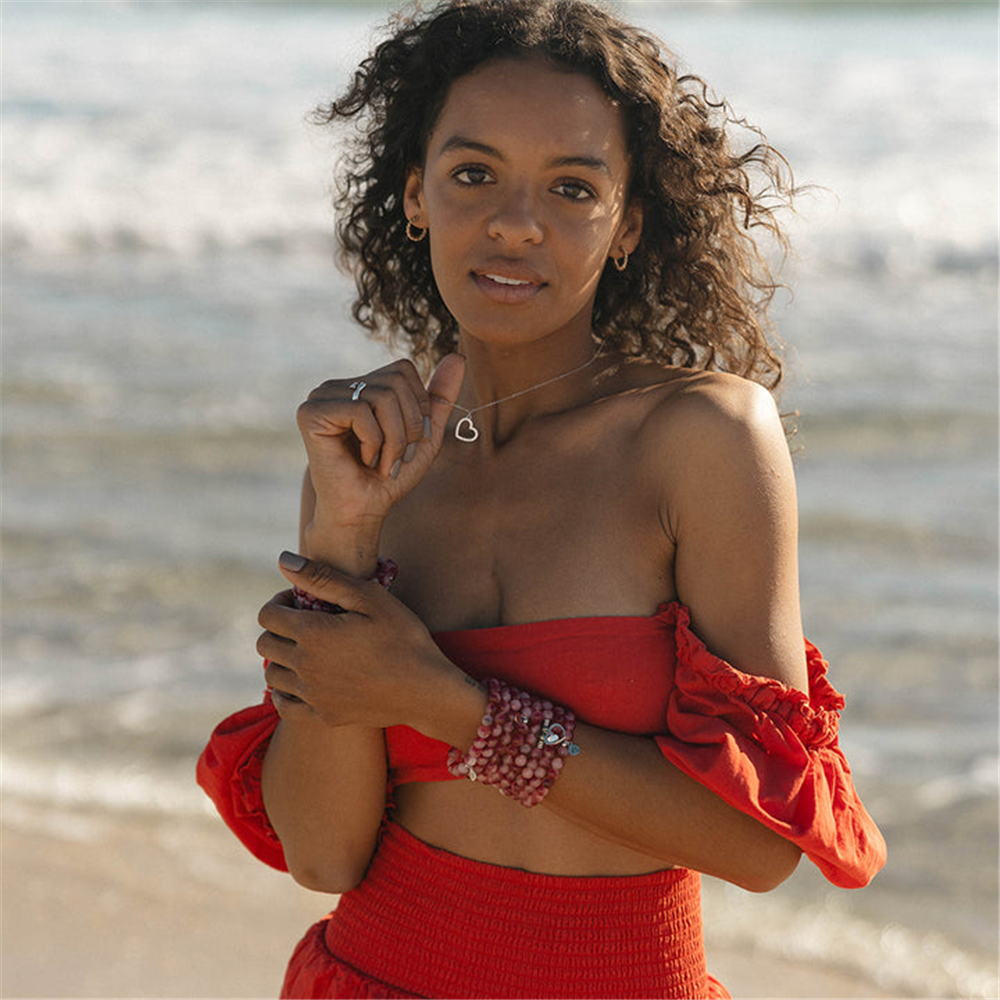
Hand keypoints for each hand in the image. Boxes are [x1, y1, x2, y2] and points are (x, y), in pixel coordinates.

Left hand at [257, 553, 455, 729]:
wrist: (426, 690)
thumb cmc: (404, 638)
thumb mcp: (370, 598)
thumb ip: (323, 578)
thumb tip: (284, 560)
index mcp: (312, 634)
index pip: (268, 615)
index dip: (279, 602)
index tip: (300, 600)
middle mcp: (304, 666)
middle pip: (265, 643)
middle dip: (278, 627)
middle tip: (305, 622)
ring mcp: (312, 695)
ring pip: (272, 674)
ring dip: (281, 657)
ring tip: (308, 649)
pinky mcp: (322, 716)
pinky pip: (283, 705)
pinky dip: (284, 691)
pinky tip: (302, 680)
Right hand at [297, 355, 465, 534]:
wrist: (363, 510)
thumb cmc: (390, 475)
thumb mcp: (425, 433)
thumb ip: (439, 397)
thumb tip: (458, 356)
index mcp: (361, 386)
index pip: (403, 369)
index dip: (417, 406)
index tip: (409, 441)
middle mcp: (338, 386)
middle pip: (395, 381)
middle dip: (407, 426)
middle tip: (396, 456)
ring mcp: (321, 396)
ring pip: (381, 397)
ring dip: (393, 439)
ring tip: (382, 462)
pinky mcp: (310, 413)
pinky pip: (360, 411)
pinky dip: (373, 442)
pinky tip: (363, 460)